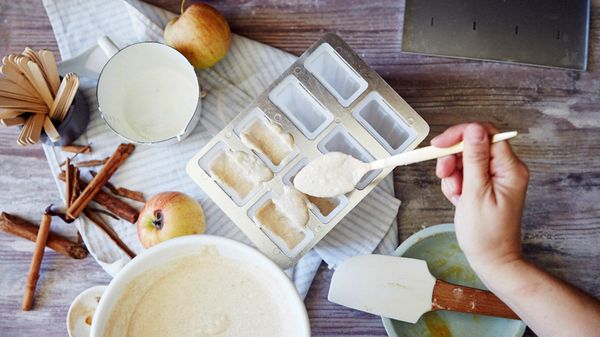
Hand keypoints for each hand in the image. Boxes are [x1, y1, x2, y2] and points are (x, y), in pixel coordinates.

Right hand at [432, 123, 528, 276]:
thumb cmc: (486, 233)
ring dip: (452, 175)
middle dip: (453, 159)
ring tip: (455, 195)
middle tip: (443, 175)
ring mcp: (496, 177)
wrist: (491, 259)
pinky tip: (458, 200)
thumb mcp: (475, 193)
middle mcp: (506, 168)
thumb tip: (474, 129)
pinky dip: (455, 184)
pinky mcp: (486, 185)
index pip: (485, 133)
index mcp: (510, 168)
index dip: (461, 134)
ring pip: (465, 159)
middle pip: (472, 145)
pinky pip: (464, 173)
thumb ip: (474, 158)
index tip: (440, 145)